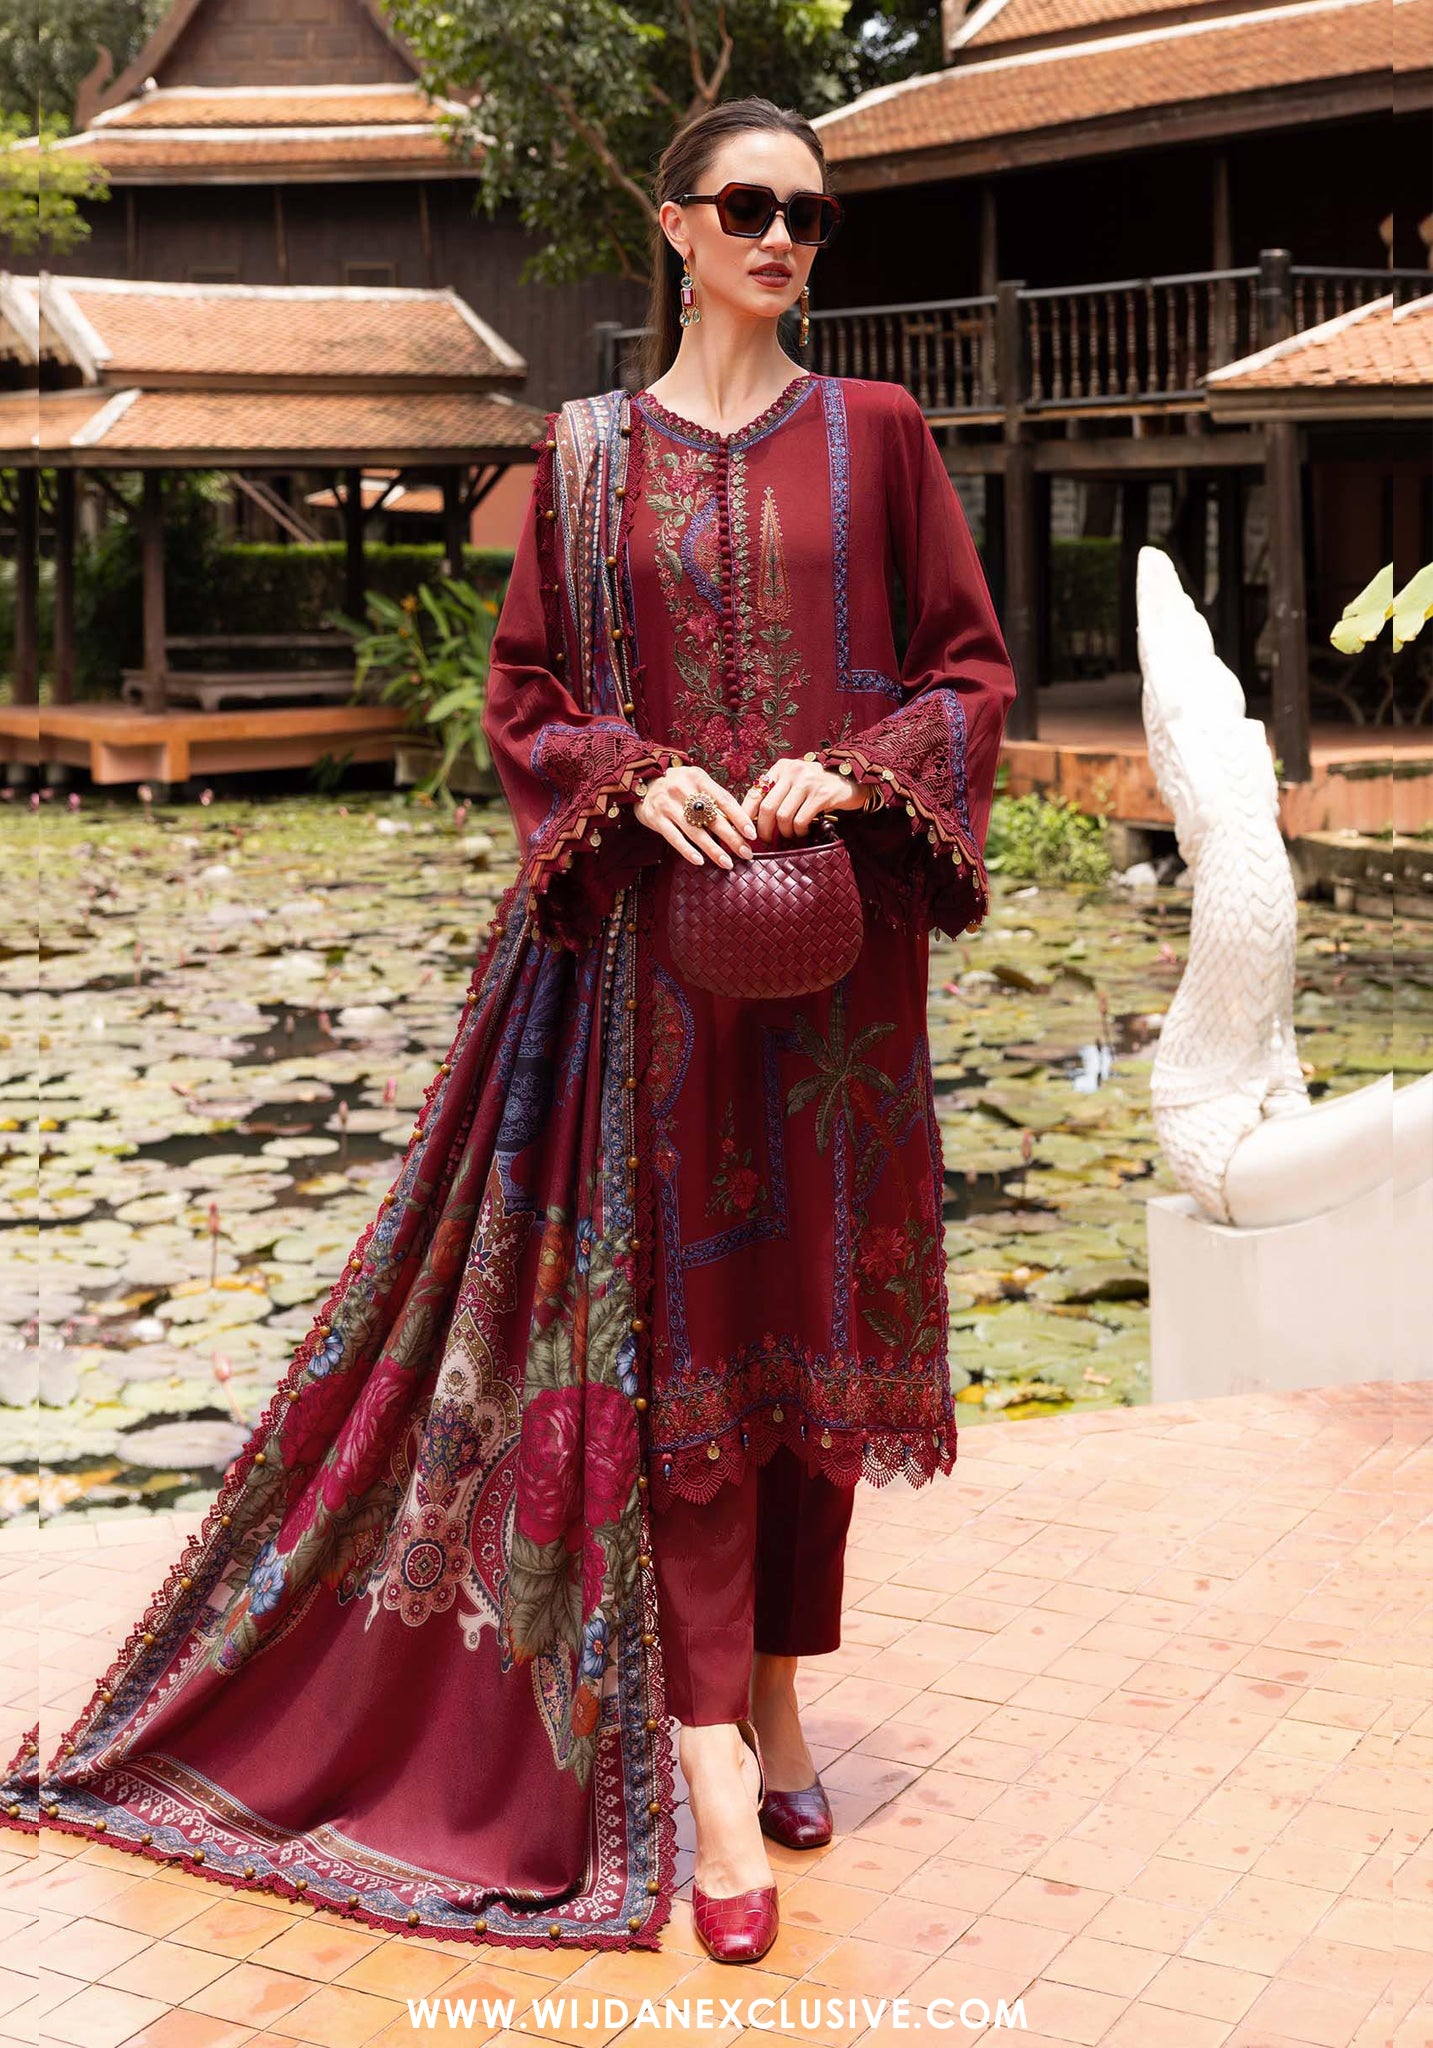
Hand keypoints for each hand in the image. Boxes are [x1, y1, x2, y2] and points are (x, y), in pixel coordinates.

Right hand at [633, 763, 757, 867]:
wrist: (642, 778)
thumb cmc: (678, 784)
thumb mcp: (696, 781)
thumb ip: (714, 798)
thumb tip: (739, 823)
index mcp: (698, 779)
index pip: (724, 800)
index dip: (739, 818)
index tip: (752, 834)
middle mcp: (683, 790)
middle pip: (712, 818)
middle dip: (732, 838)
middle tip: (746, 853)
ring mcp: (668, 805)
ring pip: (695, 831)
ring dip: (713, 850)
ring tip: (727, 863)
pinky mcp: (655, 818)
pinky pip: (674, 838)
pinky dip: (688, 851)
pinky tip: (700, 861)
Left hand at [741, 758, 868, 841]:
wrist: (850, 781)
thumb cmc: (817, 786)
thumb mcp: (794, 782)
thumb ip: (776, 793)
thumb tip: (751, 820)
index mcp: (781, 767)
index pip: (755, 792)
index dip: (747, 815)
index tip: (746, 832)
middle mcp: (793, 771)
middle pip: (767, 807)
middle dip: (764, 830)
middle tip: (766, 841)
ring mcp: (808, 782)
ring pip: (783, 816)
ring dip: (784, 832)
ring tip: (789, 836)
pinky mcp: (822, 794)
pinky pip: (801, 820)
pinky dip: (799, 831)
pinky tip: (803, 832)